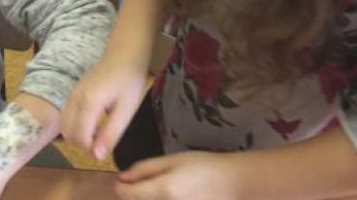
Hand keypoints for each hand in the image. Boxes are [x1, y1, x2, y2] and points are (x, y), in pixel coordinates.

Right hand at [61, 57, 146, 159]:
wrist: (124, 54)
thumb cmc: (129, 82)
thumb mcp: (126, 111)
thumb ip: (111, 134)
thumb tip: (98, 157)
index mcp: (88, 103)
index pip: (80, 138)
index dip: (91, 150)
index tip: (107, 149)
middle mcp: (74, 99)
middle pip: (68, 134)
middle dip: (83, 144)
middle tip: (103, 142)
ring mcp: (71, 95)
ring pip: (64, 126)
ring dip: (78, 136)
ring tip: (99, 134)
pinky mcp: (72, 93)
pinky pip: (66, 116)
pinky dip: (75, 126)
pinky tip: (94, 123)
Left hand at [115, 152, 239, 199]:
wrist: (236, 184)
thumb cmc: (204, 167)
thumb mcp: (173, 160)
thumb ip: (145, 169)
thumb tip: (121, 178)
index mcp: (163, 190)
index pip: (127, 194)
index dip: (120, 187)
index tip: (121, 180)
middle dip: (133, 195)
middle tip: (139, 185)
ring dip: (147, 199)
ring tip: (160, 189)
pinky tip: (173, 195)